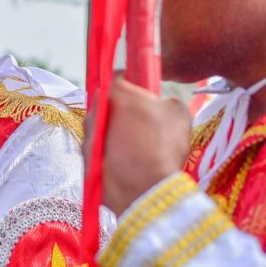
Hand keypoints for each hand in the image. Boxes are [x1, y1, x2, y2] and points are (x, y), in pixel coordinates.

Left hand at [83, 76, 191, 216]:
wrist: (146, 189)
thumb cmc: (163, 146)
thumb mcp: (179, 114)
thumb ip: (166, 101)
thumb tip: (161, 105)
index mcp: (115, 94)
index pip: (119, 77)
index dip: (132, 82)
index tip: (142, 89)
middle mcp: (95, 113)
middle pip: (106, 104)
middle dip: (121, 108)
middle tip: (141, 119)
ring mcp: (88, 138)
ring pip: (101, 128)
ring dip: (115, 131)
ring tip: (136, 145)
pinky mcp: (86, 161)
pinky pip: (99, 150)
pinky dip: (111, 153)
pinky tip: (128, 161)